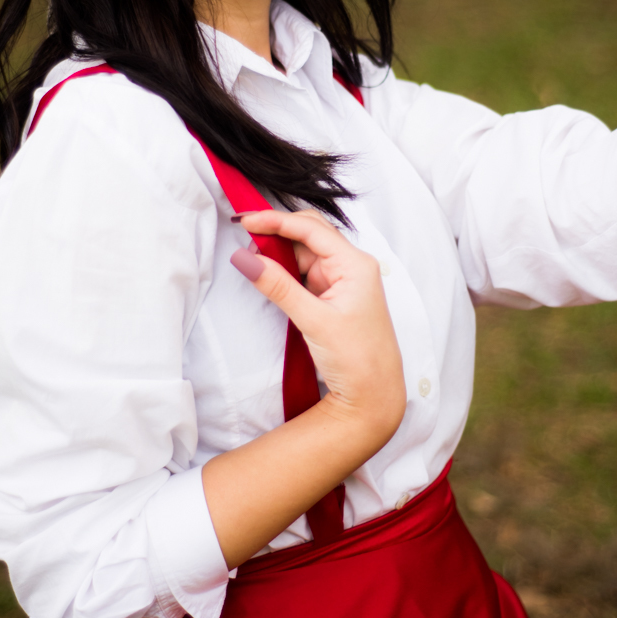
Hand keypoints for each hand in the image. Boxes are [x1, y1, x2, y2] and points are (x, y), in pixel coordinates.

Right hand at [200, 211, 406, 567]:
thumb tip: (244, 258)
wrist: (374, 397)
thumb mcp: (313, 320)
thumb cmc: (357, 360)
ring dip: (278, 252)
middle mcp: (352, 267)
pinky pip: (304, 273)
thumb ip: (278, 286)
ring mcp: (342, 282)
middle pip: (309, 234)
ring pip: (304, 253)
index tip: (244, 220)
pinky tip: (267, 272)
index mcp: (356, 265)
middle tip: (242, 234)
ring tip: (250, 255)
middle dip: (276, 231)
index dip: (276, 220)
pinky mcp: (333, 297)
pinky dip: (284, 270)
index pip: (311, 228)